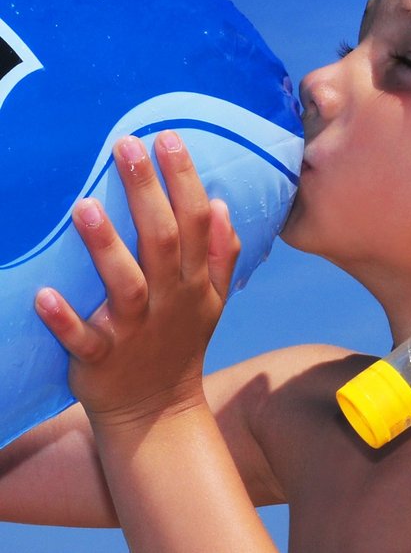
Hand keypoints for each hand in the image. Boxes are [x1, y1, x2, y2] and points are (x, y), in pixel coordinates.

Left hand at [35, 132, 240, 430]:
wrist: (158, 415)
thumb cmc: (181, 344)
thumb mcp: (213, 300)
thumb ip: (222, 253)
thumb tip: (221, 204)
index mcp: (195, 282)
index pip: (196, 222)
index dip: (184, 179)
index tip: (169, 138)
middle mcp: (169, 301)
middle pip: (162, 240)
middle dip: (148, 191)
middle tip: (128, 145)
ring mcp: (134, 332)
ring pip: (125, 285)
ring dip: (106, 247)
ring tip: (85, 206)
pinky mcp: (101, 361)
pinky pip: (84, 340)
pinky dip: (65, 320)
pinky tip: (45, 294)